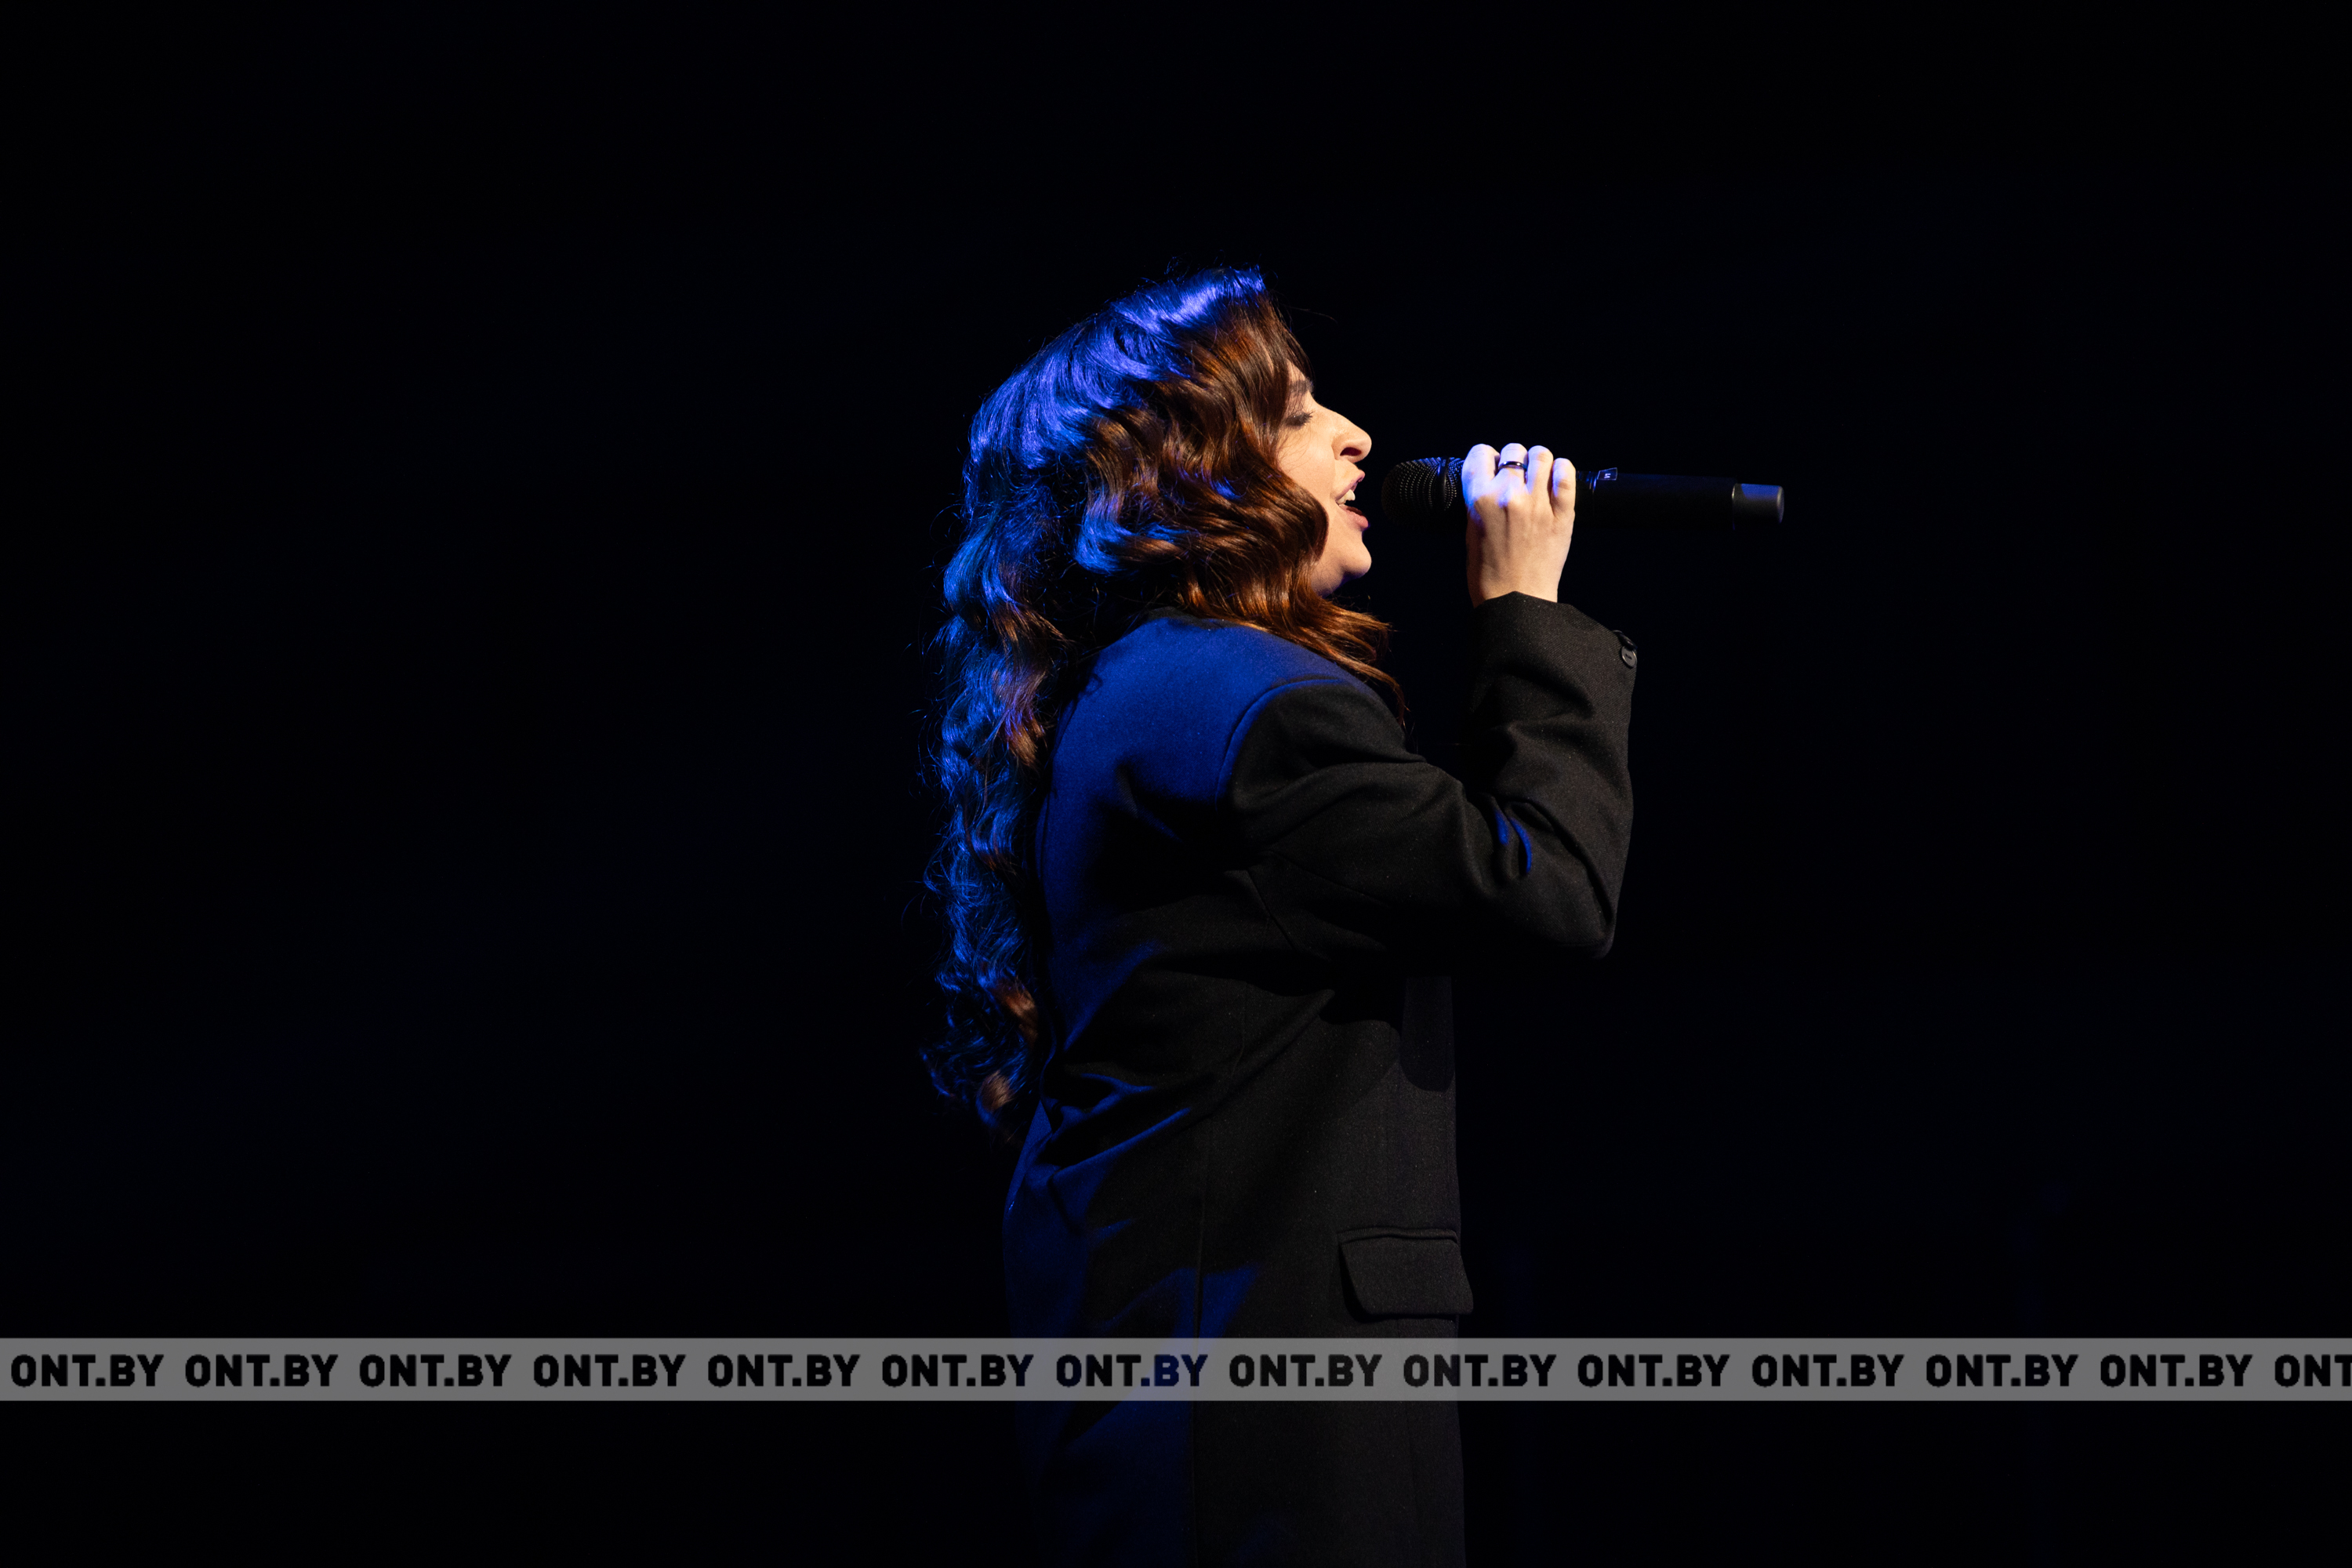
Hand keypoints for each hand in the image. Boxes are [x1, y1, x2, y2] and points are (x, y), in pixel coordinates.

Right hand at [1461, 442, 1574, 605]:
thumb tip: (1490, 478)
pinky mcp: (1563, 513)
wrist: (1516, 601)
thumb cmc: (1489, 574)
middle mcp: (1509, 496)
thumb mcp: (1471, 532)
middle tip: (1516, 477)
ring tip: (1537, 477)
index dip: (1486, 458)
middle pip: (1514, 451)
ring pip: (1541, 455)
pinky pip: (1566, 473)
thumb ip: (1479, 501)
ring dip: (1538, 462)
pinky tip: (1556, 479)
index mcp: (1480, 500)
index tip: (1491, 467)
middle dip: (1513, 460)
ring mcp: (1538, 503)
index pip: (1481, 454)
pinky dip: (1561, 470)